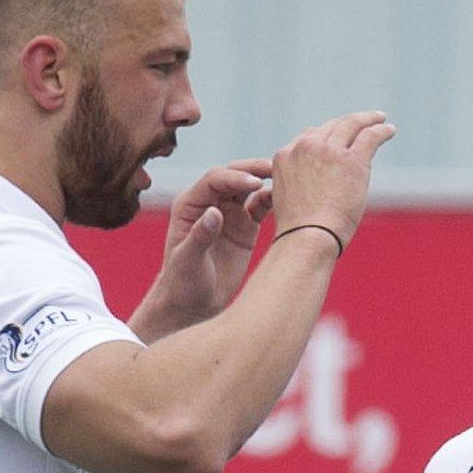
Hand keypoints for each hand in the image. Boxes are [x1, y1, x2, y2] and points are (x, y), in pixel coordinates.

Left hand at [155, 158, 274, 320]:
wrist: (194, 303)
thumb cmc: (183, 283)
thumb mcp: (188, 261)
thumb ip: (200, 236)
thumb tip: (215, 212)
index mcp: (190, 205)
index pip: (214, 181)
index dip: (235, 178)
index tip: (256, 183)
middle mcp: (210, 204)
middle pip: (233, 176)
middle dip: (253, 170)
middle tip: (276, 169)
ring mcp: (230, 215)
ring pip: (249, 188)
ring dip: (266, 180)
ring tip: (288, 179)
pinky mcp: (246, 228)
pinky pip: (261, 207)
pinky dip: (274, 201)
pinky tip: (289, 200)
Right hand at [269, 110, 395, 250]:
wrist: (308, 236)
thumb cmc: (300, 230)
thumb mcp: (287, 199)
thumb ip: (300, 181)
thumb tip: (317, 181)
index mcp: (285, 155)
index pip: (308, 137)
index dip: (326, 135)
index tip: (338, 137)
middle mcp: (305, 147)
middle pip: (330, 127)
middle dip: (348, 123)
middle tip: (363, 121)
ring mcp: (328, 151)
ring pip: (351, 125)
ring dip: (367, 120)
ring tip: (380, 120)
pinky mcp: (351, 160)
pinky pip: (369, 137)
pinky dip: (381, 130)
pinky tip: (389, 130)